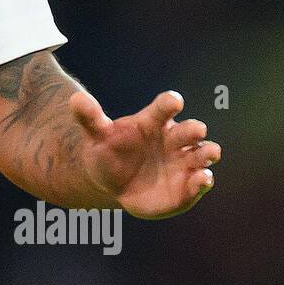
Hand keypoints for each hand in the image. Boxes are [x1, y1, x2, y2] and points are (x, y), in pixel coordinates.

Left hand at [72, 89, 220, 219]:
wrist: (114, 181)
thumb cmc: (109, 150)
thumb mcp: (97, 134)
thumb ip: (89, 118)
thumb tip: (75, 99)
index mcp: (154, 122)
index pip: (164, 107)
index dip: (170, 103)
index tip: (173, 101)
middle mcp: (175, 139)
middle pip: (190, 130)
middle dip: (194, 130)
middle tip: (196, 131)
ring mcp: (184, 161)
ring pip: (202, 154)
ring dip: (207, 153)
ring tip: (208, 154)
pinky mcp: (188, 186)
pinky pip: (200, 182)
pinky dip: (203, 181)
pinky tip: (202, 180)